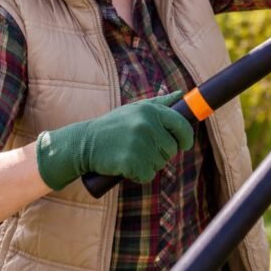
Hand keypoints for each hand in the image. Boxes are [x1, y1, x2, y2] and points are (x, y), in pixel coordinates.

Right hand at [35, 91, 194, 190]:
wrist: (84, 144)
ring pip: (161, 163)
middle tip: (143, 150)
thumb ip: (159, 102)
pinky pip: (148, 175)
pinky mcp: (132, 162)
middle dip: (162, 153)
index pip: (181, 125)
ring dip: (149, 165)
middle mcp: (147, 125)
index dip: (186, 137)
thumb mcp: (135, 109)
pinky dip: (140, 175)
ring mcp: (140, 144)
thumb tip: (181, 95)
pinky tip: (126, 167)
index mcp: (151, 111)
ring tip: (131, 155)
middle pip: (172, 149)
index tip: (185, 144)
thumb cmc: (113, 126)